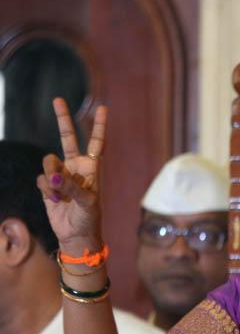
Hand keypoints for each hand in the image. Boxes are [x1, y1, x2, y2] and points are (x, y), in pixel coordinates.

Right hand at [37, 98, 106, 250]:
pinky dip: (46, 189)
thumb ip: (71, 187)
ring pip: (48, 161)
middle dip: (63, 119)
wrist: (75, 234)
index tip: (103, 108)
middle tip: (57, 99)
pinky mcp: (48, 184)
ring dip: (51, 176)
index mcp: (92, 168)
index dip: (99, 126)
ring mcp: (60, 174)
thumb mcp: (87, 202)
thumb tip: (53, 176)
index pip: (96, 143)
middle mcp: (76, 167)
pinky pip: (42, 178)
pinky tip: (54, 200)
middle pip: (67, 138)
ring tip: (59, 194)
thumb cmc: (89, 217)